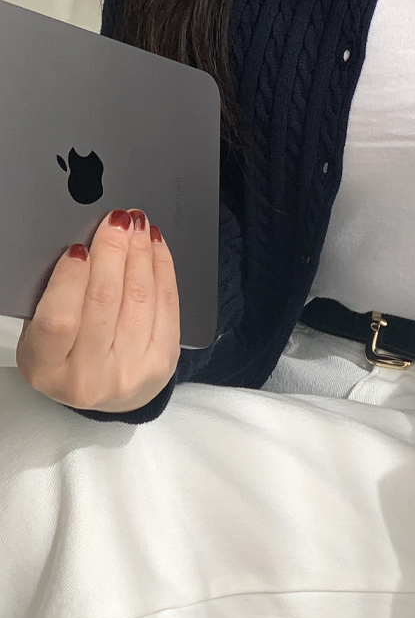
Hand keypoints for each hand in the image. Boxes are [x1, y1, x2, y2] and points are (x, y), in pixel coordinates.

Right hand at [17, 209, 180, 412]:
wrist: (109, 396)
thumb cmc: (67, 355)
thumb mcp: (42, 334)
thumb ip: (55, 298)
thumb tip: (80, 248)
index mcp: (47, 367)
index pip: (61, 320)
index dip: (71, 280)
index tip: (79, 248)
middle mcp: (90, 375)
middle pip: (106, 301)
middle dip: (113, 252)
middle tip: (117, 221)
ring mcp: (132, 371)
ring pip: (141, 298)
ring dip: (140, 253)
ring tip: (137, 225)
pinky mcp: (164, 361)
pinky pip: (167, 304)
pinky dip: (162, 268)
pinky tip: (155, 247)